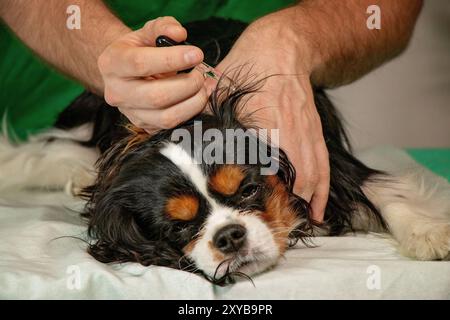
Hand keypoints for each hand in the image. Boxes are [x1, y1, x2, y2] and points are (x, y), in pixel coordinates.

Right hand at [98, 17, 207, 131]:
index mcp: (112, 63)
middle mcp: (117, 92)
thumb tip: (179, 33)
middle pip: (156, 96)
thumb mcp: (148, 32)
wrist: (128, 72)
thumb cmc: (140, 49)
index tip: (197, 54)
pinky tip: (198, 98)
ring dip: (193, 102)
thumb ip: (163, 27)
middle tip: (201, 74)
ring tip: (204, 87)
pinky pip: (171, 126)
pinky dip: (191, 113)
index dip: (172, 59)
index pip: (141, 63)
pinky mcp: (144, 126)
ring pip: (166, 117)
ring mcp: (130, 113)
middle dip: (187, 85)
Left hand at [214, 14, 329, 221]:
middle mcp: (290, 134)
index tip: (258, 212)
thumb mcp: (220, 90)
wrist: (281, 49)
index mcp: (266, 126)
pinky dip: (322, 189)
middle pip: (296, 179)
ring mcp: (306, 133)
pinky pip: (323, 165)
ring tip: (302, 223)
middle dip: (289, 205)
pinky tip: (318, 206)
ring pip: (313, 176)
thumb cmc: (248, 68)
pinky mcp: (314, 131)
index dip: (266, 195)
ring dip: (307, 202)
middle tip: (278, 225)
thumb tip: (179, 136)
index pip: (268, 170)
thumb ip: (204, 117)